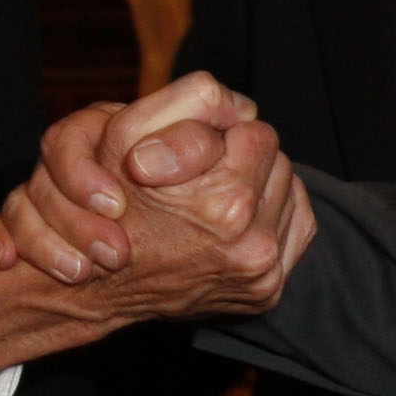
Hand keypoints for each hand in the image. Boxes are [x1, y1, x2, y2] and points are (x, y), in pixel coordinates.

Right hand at [0, 82, 312, 374]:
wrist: (98, 289)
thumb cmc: (107, 203)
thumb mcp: (128, 137)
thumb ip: (190, 101)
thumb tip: (240, 106)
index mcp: (226, 207)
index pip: (255, 131)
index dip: (221, 131)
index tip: (195, 148)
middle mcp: (252, 248)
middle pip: (278, 161)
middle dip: (242, 158)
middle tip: (201, 172)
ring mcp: (262, 277)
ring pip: (287, 190)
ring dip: (257, 185)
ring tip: (211, 194)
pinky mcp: (267, 294)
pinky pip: (297, 229)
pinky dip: (271, 218)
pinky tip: (233, 222)